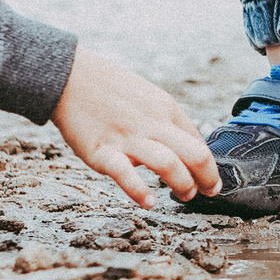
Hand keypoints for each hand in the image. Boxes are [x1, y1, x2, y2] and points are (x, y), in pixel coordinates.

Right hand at [52, 47, 221, 207]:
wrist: (69, 76)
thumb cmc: (110, 89)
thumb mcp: (149, 96)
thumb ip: (166, 121)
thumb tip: (185, 148)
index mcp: (166, 109)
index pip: (199, 143)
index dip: (210, 167)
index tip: (210, 181)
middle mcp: (152, 123)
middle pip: (195, 155)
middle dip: (207, 179)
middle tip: (207, 192)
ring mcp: (128, 138)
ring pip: (169, 165)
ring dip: (183, 186)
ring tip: (183, 195)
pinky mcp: (102, 151)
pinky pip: (126, 175)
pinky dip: (140, 192)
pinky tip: (149, 202)